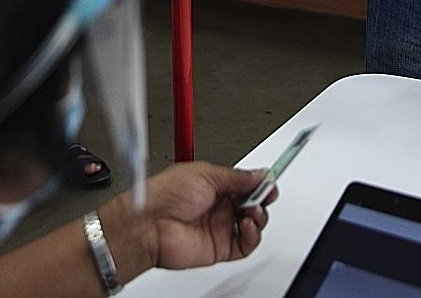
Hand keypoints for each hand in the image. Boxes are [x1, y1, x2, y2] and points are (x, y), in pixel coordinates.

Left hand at [98, 163, 273, 280]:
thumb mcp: (206, 173)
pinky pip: (246, 244)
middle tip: (264, 195)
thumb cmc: (165, 195)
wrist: (150, 225)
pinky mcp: (220, 247)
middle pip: (252, 203)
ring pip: (253, 224)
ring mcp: (219, 227)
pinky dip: (253, 236)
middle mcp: (217, 205)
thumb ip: (237, 177)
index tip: (270, 180)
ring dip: (259, 216)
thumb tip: (260, 174)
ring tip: (252, 211)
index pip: (245, 183)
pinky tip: (247, 226)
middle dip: (262, 198)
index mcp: (213, 184)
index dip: (259, 182)